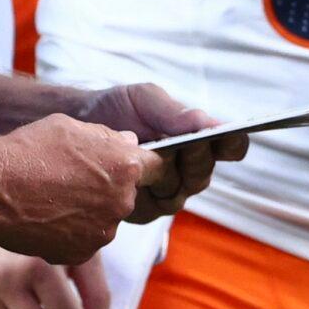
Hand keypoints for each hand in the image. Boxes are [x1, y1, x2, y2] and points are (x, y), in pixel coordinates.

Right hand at [0, 113, 154, 263]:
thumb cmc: (30, 150)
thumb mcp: (73, 127)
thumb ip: (108, 138)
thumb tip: (129, 143)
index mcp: (126, 167)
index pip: (157, 168)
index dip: (142, 166)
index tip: (131, 168)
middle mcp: (121, 202)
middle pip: (126, 195)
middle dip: (109, 188)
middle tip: (74, 181)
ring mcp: (102, 232)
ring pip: (104, 219)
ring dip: (89, 211)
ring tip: (54, 200)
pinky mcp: (81, 253)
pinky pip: (84, 240)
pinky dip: (70, 232)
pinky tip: (47, 217)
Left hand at [77, 81, 248, 222]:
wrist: (76, 126)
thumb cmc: (116, 107)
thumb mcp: (144, 99)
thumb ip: (174, 112)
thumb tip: (207, 122)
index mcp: (198, 139)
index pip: (231, 147)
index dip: (232, 144)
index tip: (223, 136)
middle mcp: (188, 168)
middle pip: (204, 175)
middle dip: (191, 160)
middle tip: (175, 145)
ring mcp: (166, 190)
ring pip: (180, 196)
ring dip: (163, 178)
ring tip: (142, 159)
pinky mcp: (142, 208)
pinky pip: (152, 209)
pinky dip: (140, 192)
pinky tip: (125, 177)